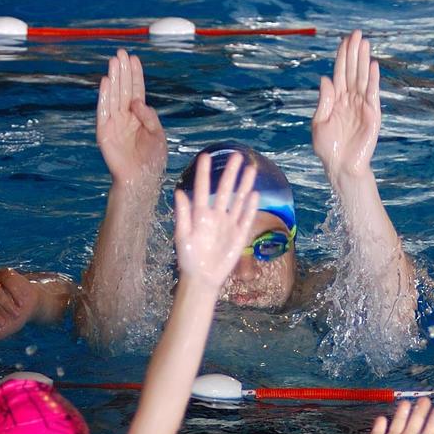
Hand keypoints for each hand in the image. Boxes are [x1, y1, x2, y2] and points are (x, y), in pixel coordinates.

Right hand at [95, 50, 166, 189]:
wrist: (141, 179)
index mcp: (139, 116)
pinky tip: (105, 82)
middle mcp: (125, 117)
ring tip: (113, 61)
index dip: (135, 75)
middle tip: (121, 52)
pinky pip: (103, 111)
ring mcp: (114, 123)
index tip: (134, 58)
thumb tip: (137, 101)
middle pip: (123, 89)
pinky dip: (104, 96)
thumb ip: (149, 117)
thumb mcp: (158, 135)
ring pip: (113, 96)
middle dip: (123, 71)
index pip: (136, 91)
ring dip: (113, 78)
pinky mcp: (104, 132)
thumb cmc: (152, 160)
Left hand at [172, 151, 259, 290]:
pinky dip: (250, 206)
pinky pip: (246, 217)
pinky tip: (254, 194)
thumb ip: (183, 214)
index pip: (202, 189)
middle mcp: (215, 215)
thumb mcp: (182, 235)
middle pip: (225, 190)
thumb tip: (179, 192)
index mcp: (199, 214)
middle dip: (230, 173)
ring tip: (250, 169)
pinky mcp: (239, 234)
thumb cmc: (188, 257)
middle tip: (236, 155)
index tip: (205, 156)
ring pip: (238, 200)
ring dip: (244, 185)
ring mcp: (229, 224)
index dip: (204, 173)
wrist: (202, 278)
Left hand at [311, 30, 381, 183]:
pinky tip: (373, 65)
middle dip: (354, 52)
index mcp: (336, 100)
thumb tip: (325, 78)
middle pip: (352, 70)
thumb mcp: (320, 122)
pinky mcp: (372, 114)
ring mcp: (362, 105)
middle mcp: (350, 99)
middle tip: (357, 33)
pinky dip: (373, 79)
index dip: (342, 57)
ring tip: (365, 43)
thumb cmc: (328, 148)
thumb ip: (324, 101)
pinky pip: (372, 93)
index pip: (340, 73)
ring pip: (362, 77)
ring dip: (363, 60)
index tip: (344, 40)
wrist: (340, 167)